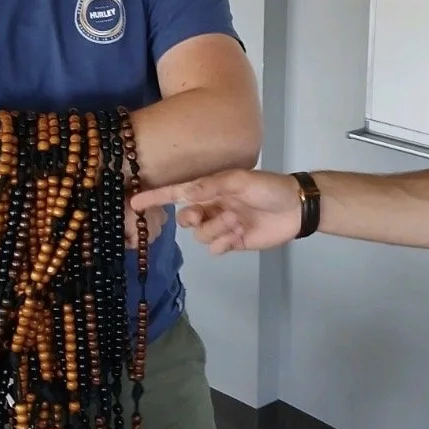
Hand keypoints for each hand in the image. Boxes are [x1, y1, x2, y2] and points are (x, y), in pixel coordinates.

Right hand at [131, 169, 301, 254]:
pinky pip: (214, 248)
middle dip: (191, 218)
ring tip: (237, 220)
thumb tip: (184, 193)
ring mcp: (221, 225)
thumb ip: (211, 186)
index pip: (177, 193)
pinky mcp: (232, 242)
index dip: (155, 197)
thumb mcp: (240, 180)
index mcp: (211, 188)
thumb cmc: (268, 187)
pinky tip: (237, 235)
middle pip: (185, 219)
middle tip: (202, 215)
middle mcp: (212, 206)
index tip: (133, 202)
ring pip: (200, 235)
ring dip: (216, 229)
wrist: (295, 208)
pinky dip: (222, 242)